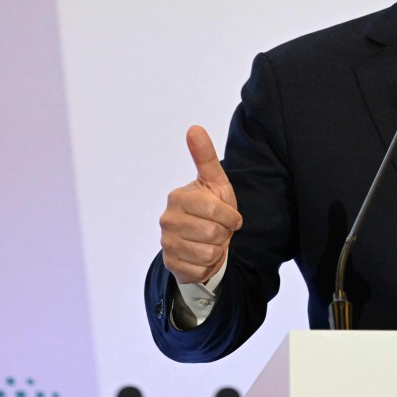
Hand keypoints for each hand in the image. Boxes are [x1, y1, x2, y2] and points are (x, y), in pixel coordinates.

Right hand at [159, 126, 242, 284]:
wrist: (205, 242)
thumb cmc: (212, 208)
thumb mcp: (215, 181)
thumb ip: (205, 156)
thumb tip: (194, 127)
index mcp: (178, 197)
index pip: (215, 209)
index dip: (230, 216)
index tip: (230, 215)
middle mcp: (167, 219)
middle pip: (213, 232)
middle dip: (224, 233)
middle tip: (219, 230)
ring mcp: (166, 242)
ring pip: (208, 252)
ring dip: (218, 249)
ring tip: (211, 241)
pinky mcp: (170, 263)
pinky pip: (201, 268)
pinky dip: (209, 264)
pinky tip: (203, 255)